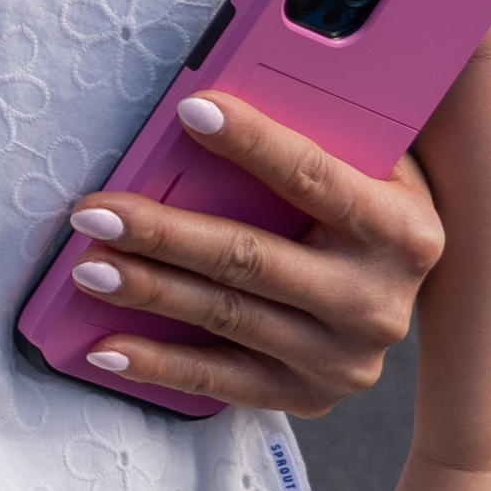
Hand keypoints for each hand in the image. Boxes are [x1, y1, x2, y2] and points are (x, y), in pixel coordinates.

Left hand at [60, 91, 446, 416]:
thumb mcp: (373, 169)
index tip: (190, 111)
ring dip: (150, 291)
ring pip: (227, 317)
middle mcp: (376, 301)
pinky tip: (107, 347)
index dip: (253, 142)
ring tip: (89, 267)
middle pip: (252, 259)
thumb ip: (324, 135)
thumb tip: (224, 95)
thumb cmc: (367, 211)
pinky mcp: (306, 395)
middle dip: (165, 232)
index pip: (315, 177)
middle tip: (96, 213)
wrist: (402, 300)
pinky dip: (158, 364)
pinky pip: (220, 382)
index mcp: (401, 230)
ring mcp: (342, 358)